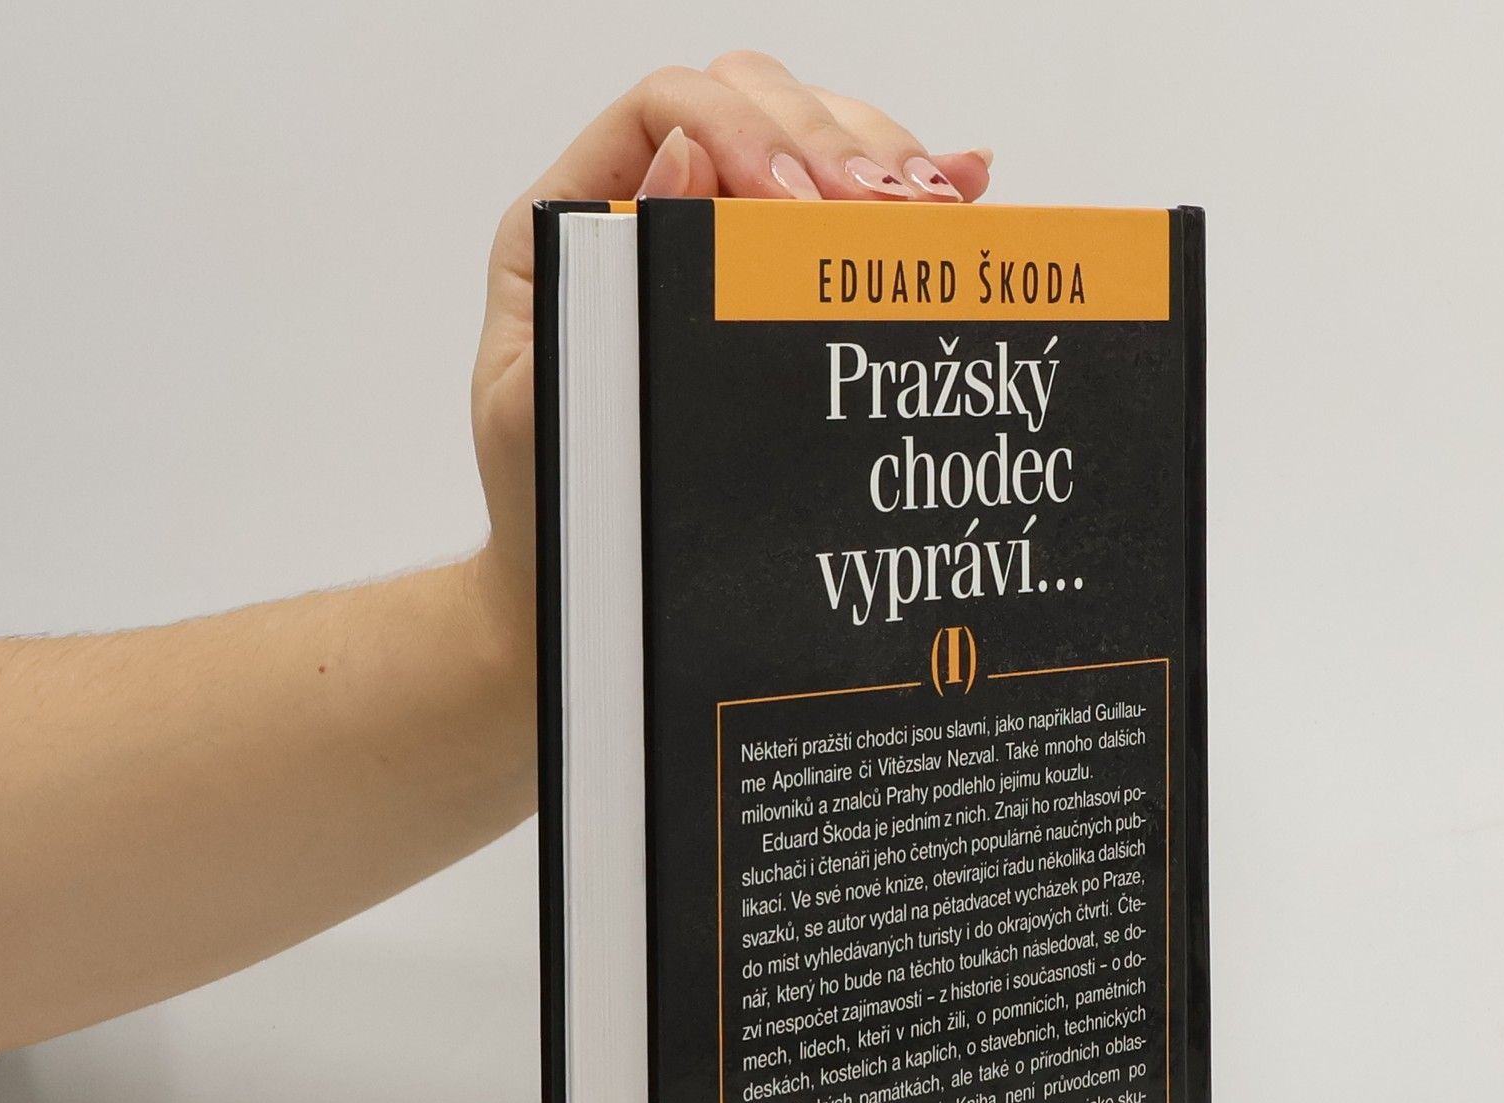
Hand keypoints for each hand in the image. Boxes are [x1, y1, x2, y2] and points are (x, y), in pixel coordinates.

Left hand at [467, 52, 993, 644]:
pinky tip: (960, 194)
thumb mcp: (543, 406)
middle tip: (888, 213)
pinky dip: (904, 202)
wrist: (588, 598)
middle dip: (833, 142)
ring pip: (810, 145)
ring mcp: (715, 251)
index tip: (806, 203)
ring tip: (936, 208)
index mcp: (571, 227)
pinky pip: (840, 219)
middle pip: (753, 104)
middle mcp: (644, 216)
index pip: (667, 111)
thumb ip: (595, 290)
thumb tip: (683, 157)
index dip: (748, 129)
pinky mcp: (766, 298)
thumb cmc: (553, 515)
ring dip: (884, 160)